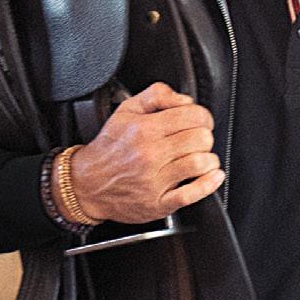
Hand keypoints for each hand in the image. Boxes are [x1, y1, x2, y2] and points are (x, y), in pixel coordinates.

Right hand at [68, 82, 223, 223]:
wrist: (86, 184)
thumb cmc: (109, 148)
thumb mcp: (126, 110)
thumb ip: (156, 95)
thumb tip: (185, 100)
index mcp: (144, 129)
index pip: (193, 116)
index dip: (203, 117)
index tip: (200, 122)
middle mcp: (150, 154)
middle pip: (201, 139)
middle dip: (204, 137)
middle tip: (197, 140)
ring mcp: (154, 181)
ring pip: (200, 164)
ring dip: (208, 159)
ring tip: (202, 157)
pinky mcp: (158, 204)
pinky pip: (192, 194)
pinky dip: (209, 183)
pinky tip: (212, 176)